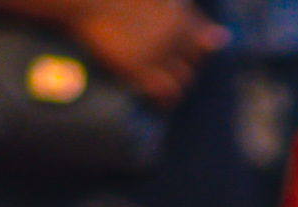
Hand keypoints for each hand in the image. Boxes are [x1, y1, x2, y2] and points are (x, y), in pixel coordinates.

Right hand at [70, 0, 226, 106]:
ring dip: (177, 89)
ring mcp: (157, 52)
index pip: (206, 39)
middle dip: (187, 70)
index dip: (200, 51)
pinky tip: (161, 105)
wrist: (91, 2)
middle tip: (174, 78)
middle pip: (195, 61)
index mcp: (180, 16)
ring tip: (168, 98)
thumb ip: (175, 10)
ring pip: (183, 78)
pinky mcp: (138, 67)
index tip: (190, 58)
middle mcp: (174, 35)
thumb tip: (204, 31)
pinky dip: (165, 99)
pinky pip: (163, 89)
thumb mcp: (154, 0)